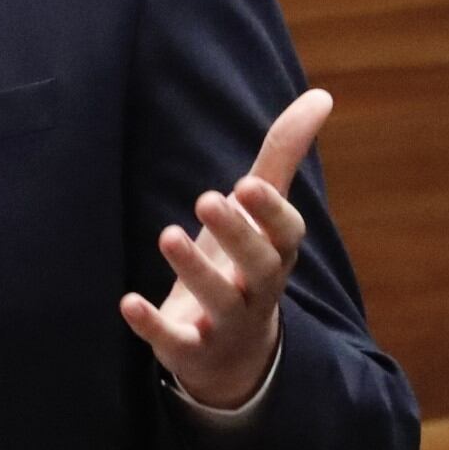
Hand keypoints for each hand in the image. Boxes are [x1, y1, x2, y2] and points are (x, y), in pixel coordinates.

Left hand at [120, 88, 332, 409]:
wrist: (232, 354)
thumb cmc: (245, 264)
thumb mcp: (262, 214)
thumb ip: (283, 156)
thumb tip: (321, 95)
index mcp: (276, 254)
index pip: (287, 235)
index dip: (270, 213)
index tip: (246, 185)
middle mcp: (258, 291)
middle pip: (258, 267)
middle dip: (236, 234)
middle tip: (206, 198)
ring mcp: (226, 324)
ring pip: (218, 301)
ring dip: (194, 270)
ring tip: (167, 234)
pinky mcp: (191, 350)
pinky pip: (174, 341)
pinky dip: (152, 324)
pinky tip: (128, 302)